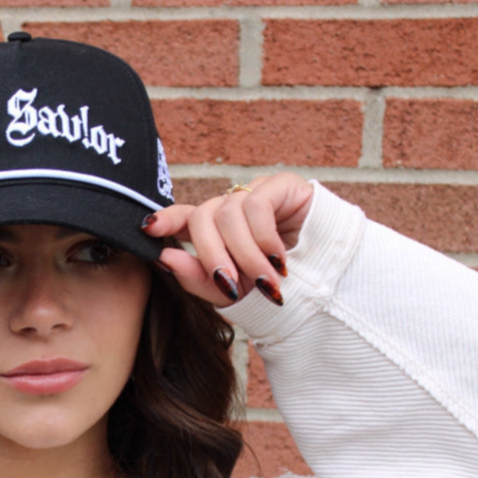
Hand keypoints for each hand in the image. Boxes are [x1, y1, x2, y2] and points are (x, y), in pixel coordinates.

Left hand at [141, 172, 313, 306]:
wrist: (330, 278)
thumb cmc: (276, 285)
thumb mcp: (234, 292)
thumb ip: (198, 279)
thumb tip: (165, 257)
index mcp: (214, 231)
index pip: (183, 217)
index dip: (165, 219)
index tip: (147, 227)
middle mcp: (230, 207)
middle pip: (203, 217)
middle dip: (212, 255)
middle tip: (231, 286)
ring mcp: (255, 193)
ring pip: (229, 214)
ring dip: (246, 255)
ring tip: (267, 281)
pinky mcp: (280, 185)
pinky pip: (256, 206)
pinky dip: (264, 238)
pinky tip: (280, 259)